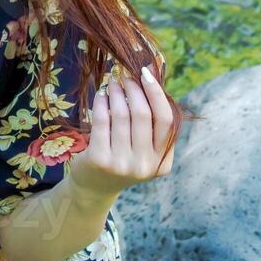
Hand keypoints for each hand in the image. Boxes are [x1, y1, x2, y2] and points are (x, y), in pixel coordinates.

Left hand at [64, 62, 177, 200]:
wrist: (95, 187)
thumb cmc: (123, 158)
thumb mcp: (144, 149)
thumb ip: (152, 124)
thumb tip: (149, 78)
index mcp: (163, 162)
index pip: (166, 121)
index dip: (156, 94)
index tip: (146, 73)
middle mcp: (145, 165)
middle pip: (143, 115)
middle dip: (134, 89)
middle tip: (125, 77)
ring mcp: (123, 165)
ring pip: (122, 115)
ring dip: (116, 93)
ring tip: (112, 84)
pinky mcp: (100, 160)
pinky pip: (102, 121)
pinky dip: (102, 103)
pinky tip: (101, 95)